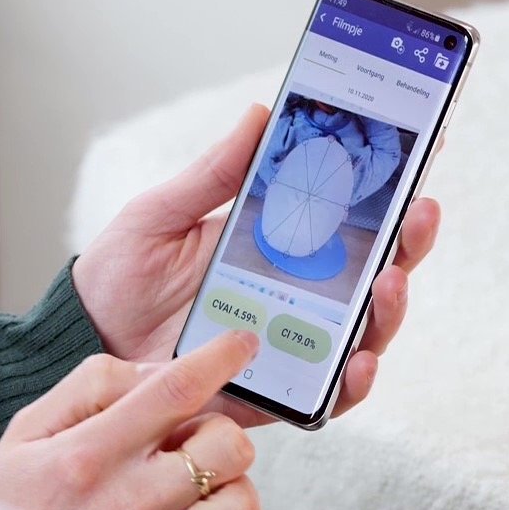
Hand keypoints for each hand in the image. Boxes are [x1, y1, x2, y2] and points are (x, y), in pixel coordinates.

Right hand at [0, 332, 269, 509]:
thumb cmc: (10, 507)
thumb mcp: (26, 432)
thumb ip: (89, 389)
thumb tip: (157, 372)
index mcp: (88, 455)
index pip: (174, 391)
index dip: (220, 358)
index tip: (239, 345)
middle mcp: (124, 506)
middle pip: (227, 447)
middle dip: (220, 433)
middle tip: (191, 443)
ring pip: (242, 507)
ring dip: (233, 489)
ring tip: (200, 491)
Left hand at [71, 104, 440, 425]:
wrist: (84, 341)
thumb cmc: (121, 275)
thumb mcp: (161, 214)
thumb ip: (214, 174)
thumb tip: (262, 114)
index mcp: (279, 244)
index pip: (353, 216)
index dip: (393, 190)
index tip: (423, 152)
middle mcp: (298, 296)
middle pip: (375, 272)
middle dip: (410, 242)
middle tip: (420, 212)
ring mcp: (291, 345)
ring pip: (364, 332)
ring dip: (389, 309)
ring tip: (389, 281)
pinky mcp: (273, 393)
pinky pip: (327, 395)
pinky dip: (352, 382)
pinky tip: (358, 361)